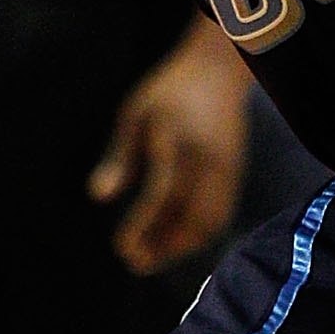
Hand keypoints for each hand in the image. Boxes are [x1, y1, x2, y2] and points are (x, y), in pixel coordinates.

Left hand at [87, 22, 248, 275]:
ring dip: (181, 246)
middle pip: (191, 218)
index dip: (142, 225)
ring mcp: (227, 169)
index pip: (161, 193)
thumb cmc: (169, 91)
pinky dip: (198, 235)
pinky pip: (220, 214)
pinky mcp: (236, 174)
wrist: (218, 69)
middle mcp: (207, 160)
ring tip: (152, 257)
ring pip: (209, 222)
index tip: (121, 248)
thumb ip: (119, 157)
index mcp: (177, 141)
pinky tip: (175, 240)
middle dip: (164, 248)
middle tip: (134, 264)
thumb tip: (98, 198)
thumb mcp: (134, 115)